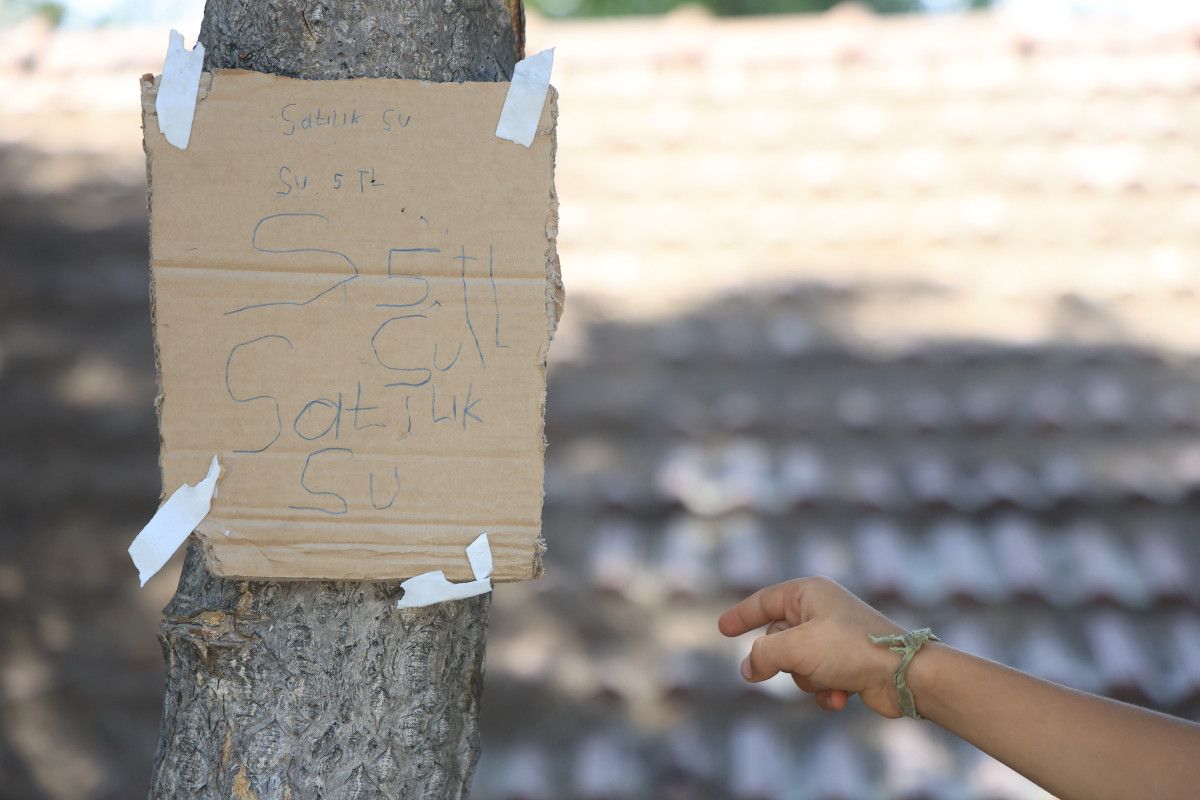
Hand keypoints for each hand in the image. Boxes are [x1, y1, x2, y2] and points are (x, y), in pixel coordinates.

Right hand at [718, 577, 906, 717]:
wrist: (904, 675)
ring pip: (796, 664)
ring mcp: (834, 637)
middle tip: (783, 670)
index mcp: (809, 593)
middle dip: (782, 661)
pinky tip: (841, 696)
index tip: (722, 629)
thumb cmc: (850, 650)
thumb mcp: (795, 648)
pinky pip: (818, 678)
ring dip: (807, 679)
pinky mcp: (847, 662)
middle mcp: (821, 611)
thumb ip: (761, 655)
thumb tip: (748, 669)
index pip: (765, 601)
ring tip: (829, 680)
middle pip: (778, 638)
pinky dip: (825, 690)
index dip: (741, 615)